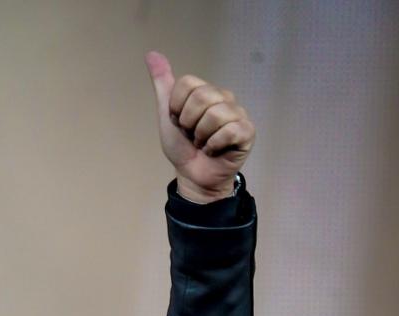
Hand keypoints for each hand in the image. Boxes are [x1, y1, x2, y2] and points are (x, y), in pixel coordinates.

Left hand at [144, 51, 254, 200]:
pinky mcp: (246, 131)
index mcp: (206, 91)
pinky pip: (229, 131)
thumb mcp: (167, 115)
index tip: (179, 122)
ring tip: (203, 144)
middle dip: (189, 123)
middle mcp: (224, 97)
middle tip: (192, 135)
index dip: (177, 108)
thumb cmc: (183, 148)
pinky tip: (215, 150)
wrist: (193, 177)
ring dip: (202, 137)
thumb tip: (151, 54)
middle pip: (202, 96)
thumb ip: (163, 85)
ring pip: (215, 115)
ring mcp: (237, 113)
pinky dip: (215, 145)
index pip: (187, 84)